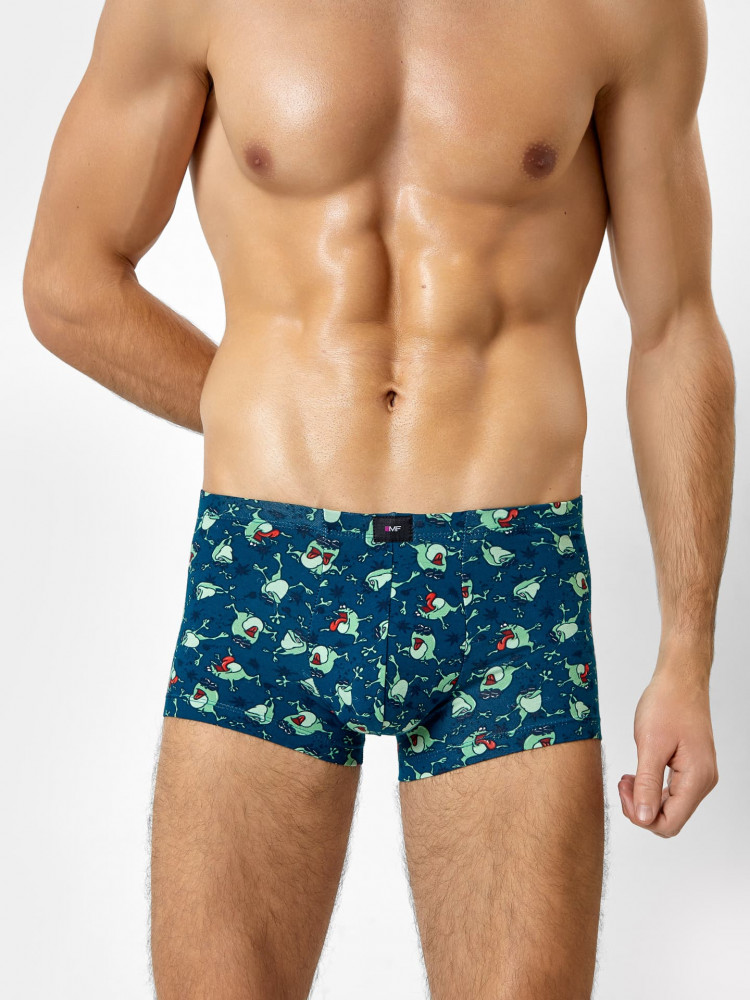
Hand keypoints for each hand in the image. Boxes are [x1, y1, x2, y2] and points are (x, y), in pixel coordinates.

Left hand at [618, 665, 718, 836]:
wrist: (679, 680)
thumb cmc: (667, 704)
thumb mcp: (650, 745)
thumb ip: (647, 785)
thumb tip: (644, 817)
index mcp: (696, 779)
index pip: (670, 824)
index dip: (641, 817)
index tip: (624, 791)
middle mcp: (703, 781)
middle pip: (671, 819)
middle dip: (641, 808)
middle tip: (623, 783)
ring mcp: (699, 775)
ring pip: (670, 807)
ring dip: (645, 798)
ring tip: (628, 777)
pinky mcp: (692, 767)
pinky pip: (672, 791)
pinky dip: (652, 788)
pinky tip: (637, 774)